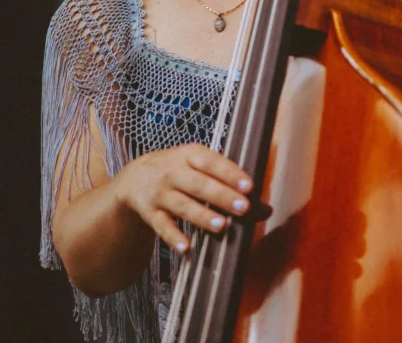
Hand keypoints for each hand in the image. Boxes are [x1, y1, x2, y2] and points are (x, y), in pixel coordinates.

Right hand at [114, 143, 254, 252]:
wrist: (135, 177)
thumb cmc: (179, 170)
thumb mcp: (200, 167)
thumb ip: (230, 184)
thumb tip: (266, 209)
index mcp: (190, 155)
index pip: (212, 162)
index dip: (230, 173)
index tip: (249, 186)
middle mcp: (173, 172)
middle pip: (199, 184)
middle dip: (221, 196)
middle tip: (243, 208)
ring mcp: (160, 193)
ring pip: (182, 206)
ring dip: (201, 216)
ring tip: (221, 226)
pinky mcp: (150, 213)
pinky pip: (162, 226)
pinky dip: (173, 237)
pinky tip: (186, 247)